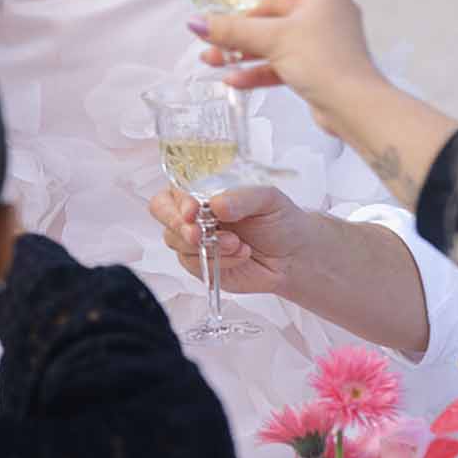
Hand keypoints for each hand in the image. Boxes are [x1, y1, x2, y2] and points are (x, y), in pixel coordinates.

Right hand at [148, 181, 315, 296]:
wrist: (294, 255)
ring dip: (207, 246)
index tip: (193, 211)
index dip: (178, 202)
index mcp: (203, 191)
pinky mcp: (202, 266)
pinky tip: (241, 254)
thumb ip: (242, 198)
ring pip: (178, 243)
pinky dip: (220, 261)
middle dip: (179, 226)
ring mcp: (195, 242)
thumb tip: (217, 204)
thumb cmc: (279, 220)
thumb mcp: (268, 199)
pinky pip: (196, 265)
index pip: (174, 192)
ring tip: (238, 244)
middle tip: (199, 235)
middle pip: (163, 216)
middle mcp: (194, 215)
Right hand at [195, 0, 381, 131]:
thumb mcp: (271, 39)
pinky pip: (282, 60)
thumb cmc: (325, 61)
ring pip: (275, 36)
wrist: (356, 108)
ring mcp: (321, 39)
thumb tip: (196, 22)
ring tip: (213, 58)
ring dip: (244, 48)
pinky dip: (259, 68)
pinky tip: (234, 80)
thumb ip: (231, 29)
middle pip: (274, 6)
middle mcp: (323, 10)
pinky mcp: (317, 64)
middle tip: (213, 29)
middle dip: (241, 21)